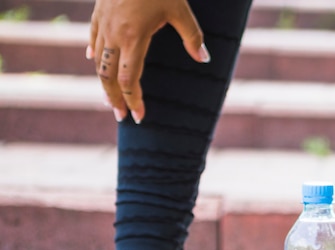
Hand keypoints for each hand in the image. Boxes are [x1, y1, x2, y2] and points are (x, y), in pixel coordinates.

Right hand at [87, 0, 209, 123]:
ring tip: (109, 98)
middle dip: (114, 98)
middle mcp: (114, 34)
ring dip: (103, 82)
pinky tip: (95, 63)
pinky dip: (94, 55)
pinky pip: (93, 39)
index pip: (130, 79)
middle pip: (108, 76)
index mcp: (134, 38)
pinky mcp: (98, 12)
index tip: (139, 117)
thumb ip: (192, 37)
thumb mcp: (180, 9)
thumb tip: (204, 59)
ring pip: (98, 60)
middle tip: (121, 116)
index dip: (133, 100)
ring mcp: (103, 23)